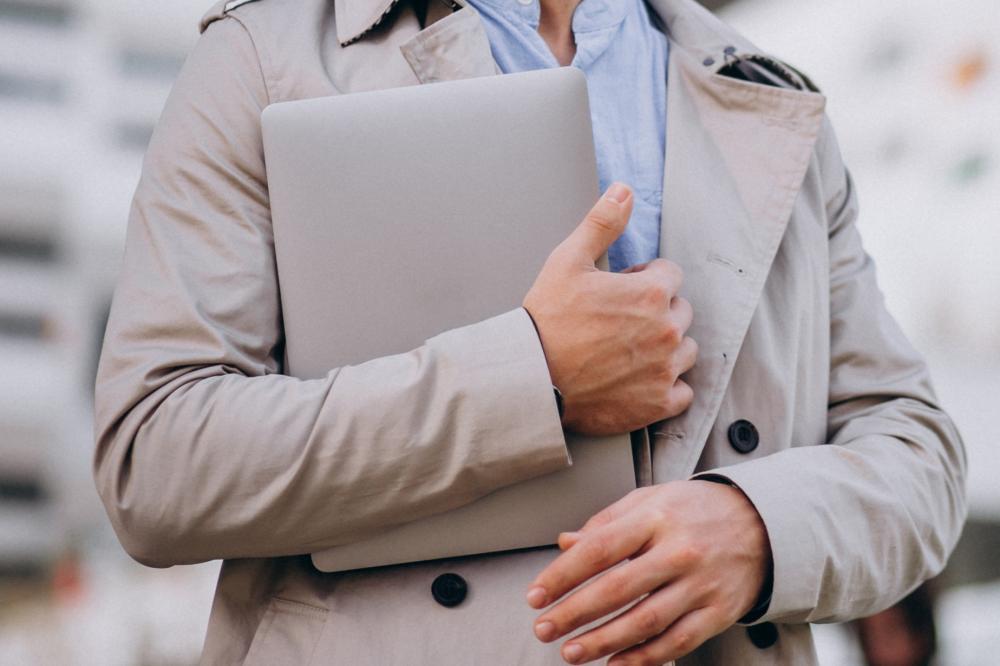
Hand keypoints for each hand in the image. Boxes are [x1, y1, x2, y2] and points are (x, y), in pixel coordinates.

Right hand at [522, 182, 696, 434]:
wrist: (531, 378)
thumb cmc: (548, 319)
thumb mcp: (568, 260)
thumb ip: (602, 223)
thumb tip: (624, 189)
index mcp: (653, 292)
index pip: (671, 276)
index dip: (644, 280)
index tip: (619, 293)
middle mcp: (668, 330)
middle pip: (681, 313)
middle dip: (657, 314)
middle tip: (620, 324)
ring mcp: (665, 369)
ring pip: (685, 352)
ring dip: (665, 350)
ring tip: (628, 353)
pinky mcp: (658, 403)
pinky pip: (682, 393)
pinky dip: (666, 388)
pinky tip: (638, 382)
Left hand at [525, 481, 771, 664]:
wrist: (764, 522)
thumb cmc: (694, 510)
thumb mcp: (650, 500)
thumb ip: (606, 522)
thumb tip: (564, 543)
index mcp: (655, 517)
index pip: (599, 549)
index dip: (562, 575)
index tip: (535, 595)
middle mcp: (678, 551)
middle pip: (617, 589)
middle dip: (574, 613)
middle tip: (544, 629)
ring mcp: (700, 584)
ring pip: (645, 621)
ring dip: (603, 641)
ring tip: (571, 653)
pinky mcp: (718, 612)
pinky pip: (676, 642)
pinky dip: (643, 657)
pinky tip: (615, 663)